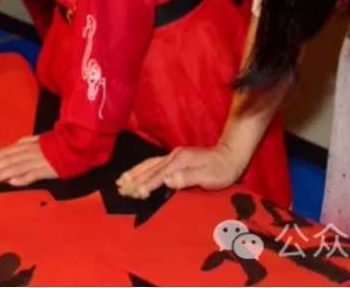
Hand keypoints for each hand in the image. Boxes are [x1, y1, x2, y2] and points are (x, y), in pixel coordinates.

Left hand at [0, 135, 56, 186]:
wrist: (76, 145)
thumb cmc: (57, 143)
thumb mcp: (40, 139)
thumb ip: (28, 141)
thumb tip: (16, 143)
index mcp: (26, 145)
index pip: (4, 152)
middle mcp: (29, 152)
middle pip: (6, 160)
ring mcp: (37, 161)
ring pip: (15, 167)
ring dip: (1, 174)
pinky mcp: (47, 170)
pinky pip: (32, 175)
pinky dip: (21, 178)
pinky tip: (11, 183)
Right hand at [116, 143, 245, 198]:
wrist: (230, 156)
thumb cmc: (221, 170)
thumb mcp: (208, 176)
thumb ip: (188, 178)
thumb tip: (167, 180)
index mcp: (180, 161)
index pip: (158, 175)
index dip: (146, 185)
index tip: (134, 193)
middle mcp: (173, 156)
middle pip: (149, 168)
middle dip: (133, 178)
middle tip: (119, 187)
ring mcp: (173, 156)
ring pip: (149, 164)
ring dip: (134, 172)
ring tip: (121, 180)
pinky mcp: (175, 158)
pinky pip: (154, 164)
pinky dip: (142, 169)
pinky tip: (137, 173)